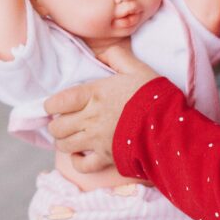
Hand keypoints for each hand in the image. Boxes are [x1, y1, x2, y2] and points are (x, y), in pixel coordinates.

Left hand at [45, 44, 159, 173]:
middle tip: (66, 121)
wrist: (169, 124)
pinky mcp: (106, 158)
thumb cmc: (153, 95)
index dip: (51, 105)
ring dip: (64, 141)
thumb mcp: (137, 68)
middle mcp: (90, 118)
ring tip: (72, 136)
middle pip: (57, 127)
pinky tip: (81, 155)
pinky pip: (82, 166)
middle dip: (57, 124)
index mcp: (93, 95)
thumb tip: (101, 53)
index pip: (56, 102)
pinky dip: (77, 162)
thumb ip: (117, 57)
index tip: (57, 105)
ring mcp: (96, 140)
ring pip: (64, 145)